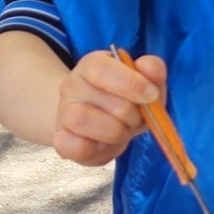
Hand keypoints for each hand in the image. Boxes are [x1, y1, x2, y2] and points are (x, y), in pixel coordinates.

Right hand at [53, 51, 165, 166]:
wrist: (103, 129)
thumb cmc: (127, 102)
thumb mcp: (147, 84)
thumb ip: (152, 71)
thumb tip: (149, 66)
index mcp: (93, 65)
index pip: (100, 67)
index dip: (130, 83)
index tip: (151, 95)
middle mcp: (72, 85)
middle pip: (102, 98)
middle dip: (131, 114)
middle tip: (136, 119)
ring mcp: (63, 113)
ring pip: (81, 119)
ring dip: (115, 131)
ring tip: (122, 131)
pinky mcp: (61, 141)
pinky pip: (67, 144)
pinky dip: (90, 148)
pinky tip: (103, 145)